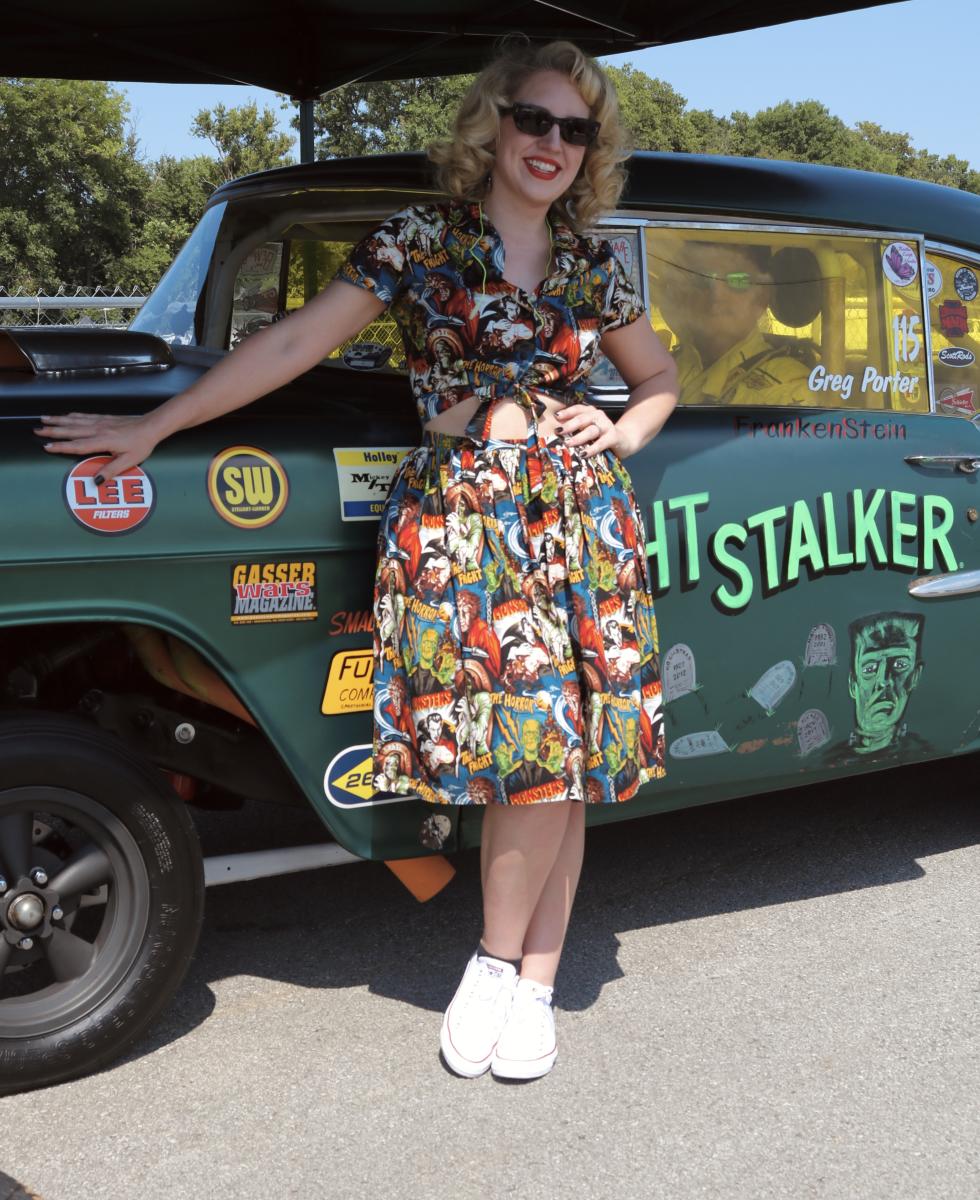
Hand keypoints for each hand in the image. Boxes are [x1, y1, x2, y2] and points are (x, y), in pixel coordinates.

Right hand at [34, 413, 159, 481]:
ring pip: (75, 421)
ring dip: (58, 420)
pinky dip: (72, 416)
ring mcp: (101, 422)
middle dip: (53, 430)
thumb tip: (97, 481)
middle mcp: (99, 429)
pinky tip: (66, 415)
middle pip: (71, 430)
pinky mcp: (104, 418)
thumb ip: (112, 470)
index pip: (77, 445)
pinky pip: (84, 416)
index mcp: (103, 441)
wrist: (151, 426)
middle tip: (37, 430)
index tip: (46, 446)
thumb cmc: (142, 444)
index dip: (61, 446)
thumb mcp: (129, 462)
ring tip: (44, 419)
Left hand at [555, 403, 635, 457]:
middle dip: (569, 425)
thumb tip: (556, 433)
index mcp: (590, 412)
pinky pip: (601, 443)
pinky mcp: (613, 437)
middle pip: (582, 418)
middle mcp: (598, 416)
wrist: (623, 441)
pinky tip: (583, 454)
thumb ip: (575, 429)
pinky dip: (592, 448)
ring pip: (591, 430)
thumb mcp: (587, 430)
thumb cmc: (600, 436)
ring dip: (579, 437)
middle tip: (558, 432)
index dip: (567, 412)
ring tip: (568, 443)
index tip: (556, 417)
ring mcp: (607, 426)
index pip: (578, 409)